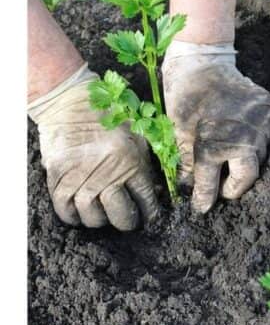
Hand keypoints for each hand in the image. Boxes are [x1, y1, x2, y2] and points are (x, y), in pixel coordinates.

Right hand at [29, 66, 158, 230]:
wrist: (71, 101)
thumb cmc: (109, 116)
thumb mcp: (137, 134)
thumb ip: (145, 162)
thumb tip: (156, 191)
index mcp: (132, 161)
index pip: (146, 199)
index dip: (149, 214)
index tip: (148, 219)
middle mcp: (108, 171)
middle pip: (119, 213)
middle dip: (126, 222)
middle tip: (125, 221)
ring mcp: (81, 174)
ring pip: (91, 214)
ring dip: (97, 220)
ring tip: (101, 216)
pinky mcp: (58, 174)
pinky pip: (63, 206)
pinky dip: (70, 216)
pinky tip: (78, 214)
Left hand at [162, 41, 269, 212]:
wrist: (203, 61)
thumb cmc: (185, 96)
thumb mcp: (178, 132)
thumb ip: (187, 162)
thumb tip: (188, 187)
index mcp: (212, 147)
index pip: (210, 184)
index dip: (205, 198)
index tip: (202, 207)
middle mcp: (241, 140)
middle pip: (246, 177)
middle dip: (234, 187)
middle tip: (223, 189)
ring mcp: (259, 125)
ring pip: (258, 157)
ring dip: (244, 162)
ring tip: (231, 159)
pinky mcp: (269, 112)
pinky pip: (265, 137)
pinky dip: (254, 142)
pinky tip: (241, 137)